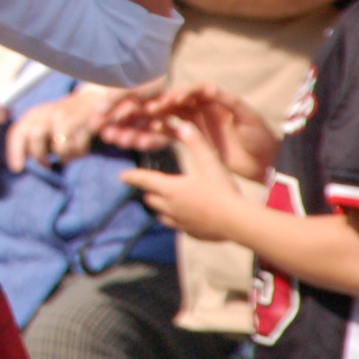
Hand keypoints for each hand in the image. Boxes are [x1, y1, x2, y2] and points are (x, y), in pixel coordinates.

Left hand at [5, 85, 121, 170]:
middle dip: (40, 156)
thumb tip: (19, 163)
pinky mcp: (82, 123)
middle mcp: (46, 113)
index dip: (15, 151)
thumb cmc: (63, 119)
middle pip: (35, 138)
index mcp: (33, 115)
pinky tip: (80, 149)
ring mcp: (65, 117)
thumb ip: (30, 139)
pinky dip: (78, 153)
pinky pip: (77, 147)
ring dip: (64, 156)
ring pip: (59, 147)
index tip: (17, 168)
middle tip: (46, 164)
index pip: (18, 132)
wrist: (90, 101)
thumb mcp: (43, 124)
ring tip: (67, 155)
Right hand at [113, 84, 277, 179]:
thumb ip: (230, 102)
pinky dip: (163, 130)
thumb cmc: (260, 138)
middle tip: (151, 108)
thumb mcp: (248, 118)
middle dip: (165, 103)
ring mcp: (198, 124)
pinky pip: (175, 132)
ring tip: (146, 118)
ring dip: (159, 115)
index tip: (174, 99)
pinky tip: (152, 131)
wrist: (265, 163)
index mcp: (217, 101)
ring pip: (173, 115)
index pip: (195, 91)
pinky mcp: (195, 139)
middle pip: (180, 101)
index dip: (183, 92)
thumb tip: (209, 88)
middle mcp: (205, 109)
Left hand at [120, 118, 246, 240]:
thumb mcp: (209, 162)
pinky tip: (186, 217)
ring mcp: (180, 223)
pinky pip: (178, 227)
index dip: (132, 176)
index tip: (121, 176)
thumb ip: (195, 143)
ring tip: (166, 202)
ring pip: (161, 216)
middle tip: (151, 186)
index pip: (144, 180)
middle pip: (150, 199)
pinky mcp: (192, 234)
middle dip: (149, 192)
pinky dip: (178, 221)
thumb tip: (182, 125)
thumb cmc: (221, 190)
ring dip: (161, 208)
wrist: (237, 222)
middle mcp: (170, 207)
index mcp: (170, 189)